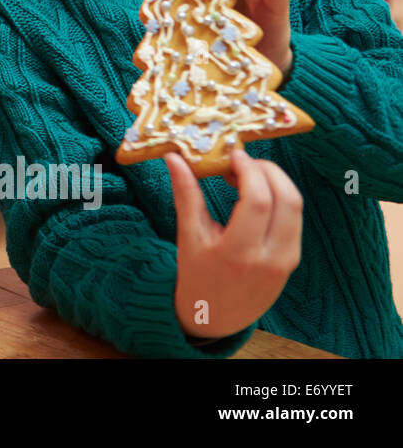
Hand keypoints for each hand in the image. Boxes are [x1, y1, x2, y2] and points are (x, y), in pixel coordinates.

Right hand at [169, 149, 302, 340]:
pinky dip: (278, 198)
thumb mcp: (188, 237)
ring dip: (275, 182)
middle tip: (242, 161)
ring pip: (296, 206)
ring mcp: (286, 260)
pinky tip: (255, 195)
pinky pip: (294, 219)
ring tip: (245, 176)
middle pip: (288, 199)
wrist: (216, 317)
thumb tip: (175, 158)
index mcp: (239, 252)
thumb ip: (185, 194)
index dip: (249, 170)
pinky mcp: (293, 260)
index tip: (232, 155)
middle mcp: (270, 257)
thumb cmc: (196, 277)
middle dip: (267, 170)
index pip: (258, 200)